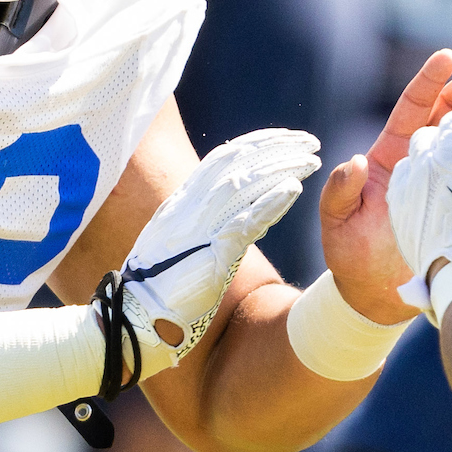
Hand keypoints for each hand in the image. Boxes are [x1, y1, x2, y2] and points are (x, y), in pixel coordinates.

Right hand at [119, 127, 319, 377]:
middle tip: (310, 141)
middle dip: (277, 147)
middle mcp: (190, 204)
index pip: (223, 157)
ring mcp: (200, 225)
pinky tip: (295, 189)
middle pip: (239, 162)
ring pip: (248, 184)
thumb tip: (219, 207)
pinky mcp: (213, 251)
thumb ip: (196, 220)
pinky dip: (272, 202)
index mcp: (182, 200)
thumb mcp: (174, 240)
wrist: (138, 314)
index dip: (256, 143)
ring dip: (283, 168)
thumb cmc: (156, 283)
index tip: (283, 137)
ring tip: (312, 159)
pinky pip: (247, 219)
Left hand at [320, 50, 451, 324]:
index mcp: (390, 158)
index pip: (411, 110)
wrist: (373, 298)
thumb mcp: (335, 224)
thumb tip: (353, 163)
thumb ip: (338, 193)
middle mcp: (420, 164)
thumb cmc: (349, 258)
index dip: (428, 82)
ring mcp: (443, 185)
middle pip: (447, 117)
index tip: (447, 57)